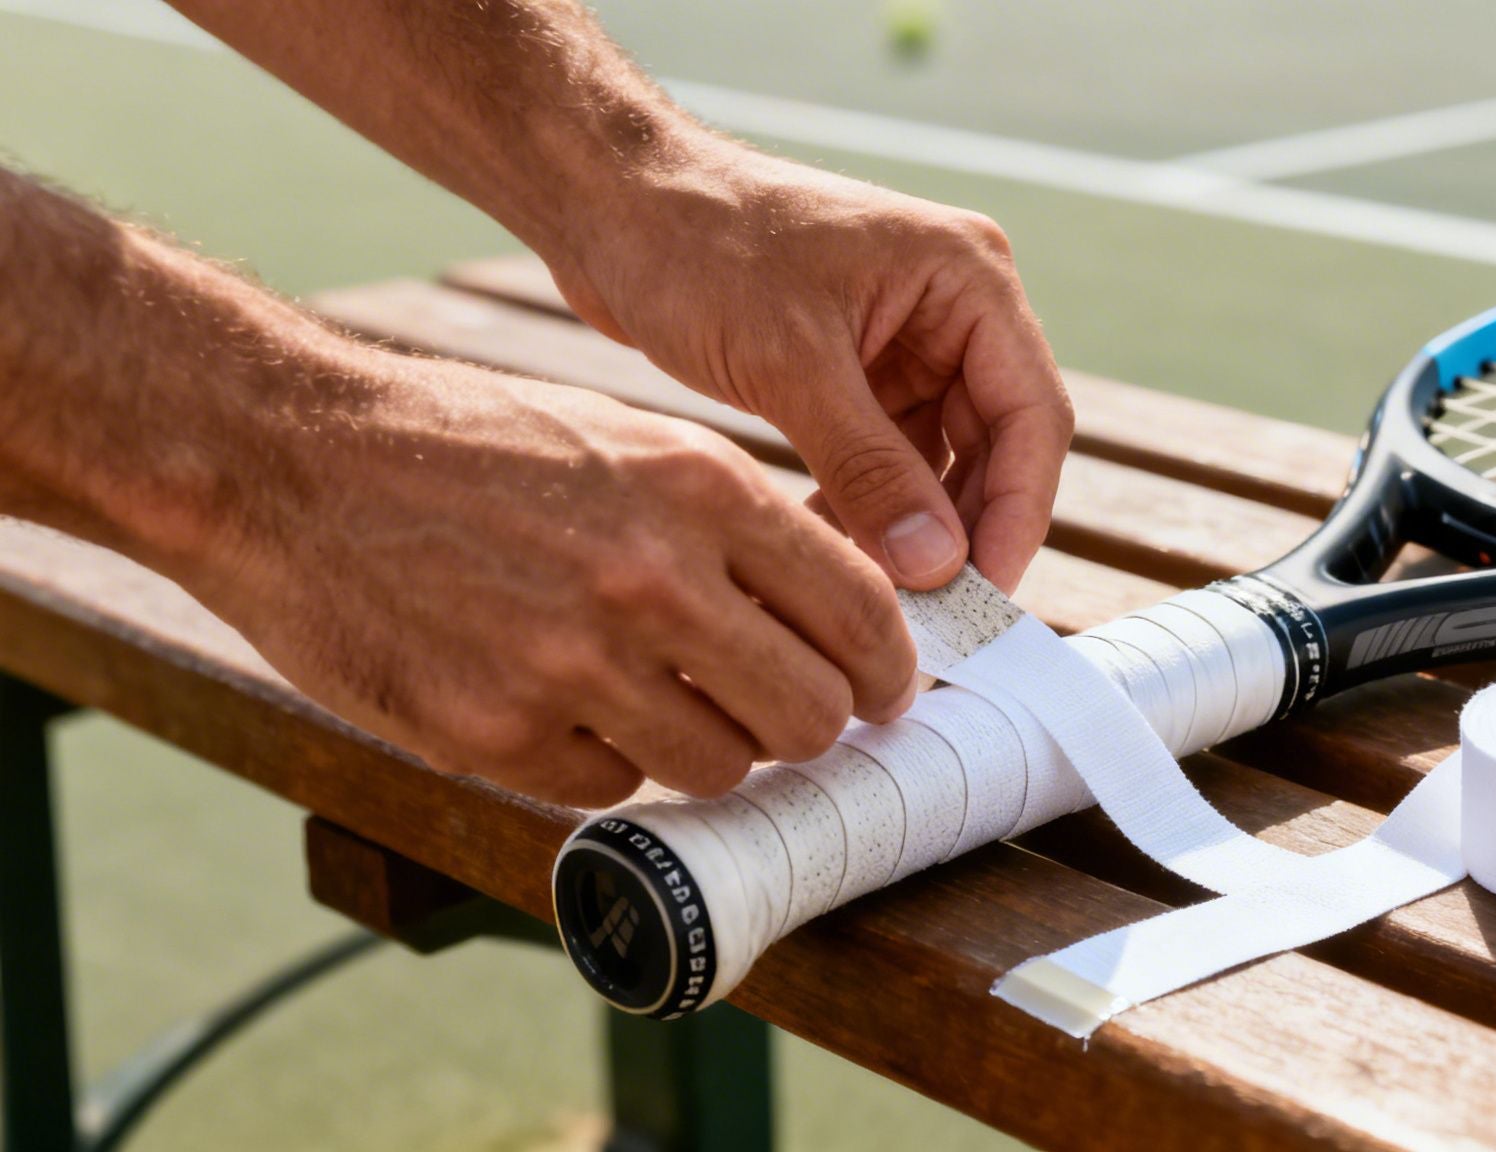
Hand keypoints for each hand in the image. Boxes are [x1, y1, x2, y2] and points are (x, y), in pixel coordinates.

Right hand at [198, 351, 917, 805]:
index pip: (861, 614)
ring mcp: (571, 663)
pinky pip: (611, 786)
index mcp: (700, 489)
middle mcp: (651, 577)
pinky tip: (560, 705)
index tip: (883, 692)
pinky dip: (603, 761)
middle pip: (809, 714)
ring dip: (706, 748)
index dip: (888, 671)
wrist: (288, 461)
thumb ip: (736, 527)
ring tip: (655, 699)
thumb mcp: (629, 441)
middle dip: (808, 727)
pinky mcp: (495, 733)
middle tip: (782, 718)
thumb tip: (839, 615)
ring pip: (719, 767)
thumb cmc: (468, 445)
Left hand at [548, 145, 1072, 593]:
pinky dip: (864, 509)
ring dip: (910, 530)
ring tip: (871, 598)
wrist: (606, 205)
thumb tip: (938, 567)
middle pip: (997, 446)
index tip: (983, 595)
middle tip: (931, 619)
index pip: (1032, 415)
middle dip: (964, 532)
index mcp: (967, 278)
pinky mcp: (855, 371)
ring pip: (939, 463)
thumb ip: (870, 468)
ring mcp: (905, 341)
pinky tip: (825, 555)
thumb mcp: (789, 363)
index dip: (1016, 513)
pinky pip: (885, 460)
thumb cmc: (696, 245)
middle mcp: (952, 308)